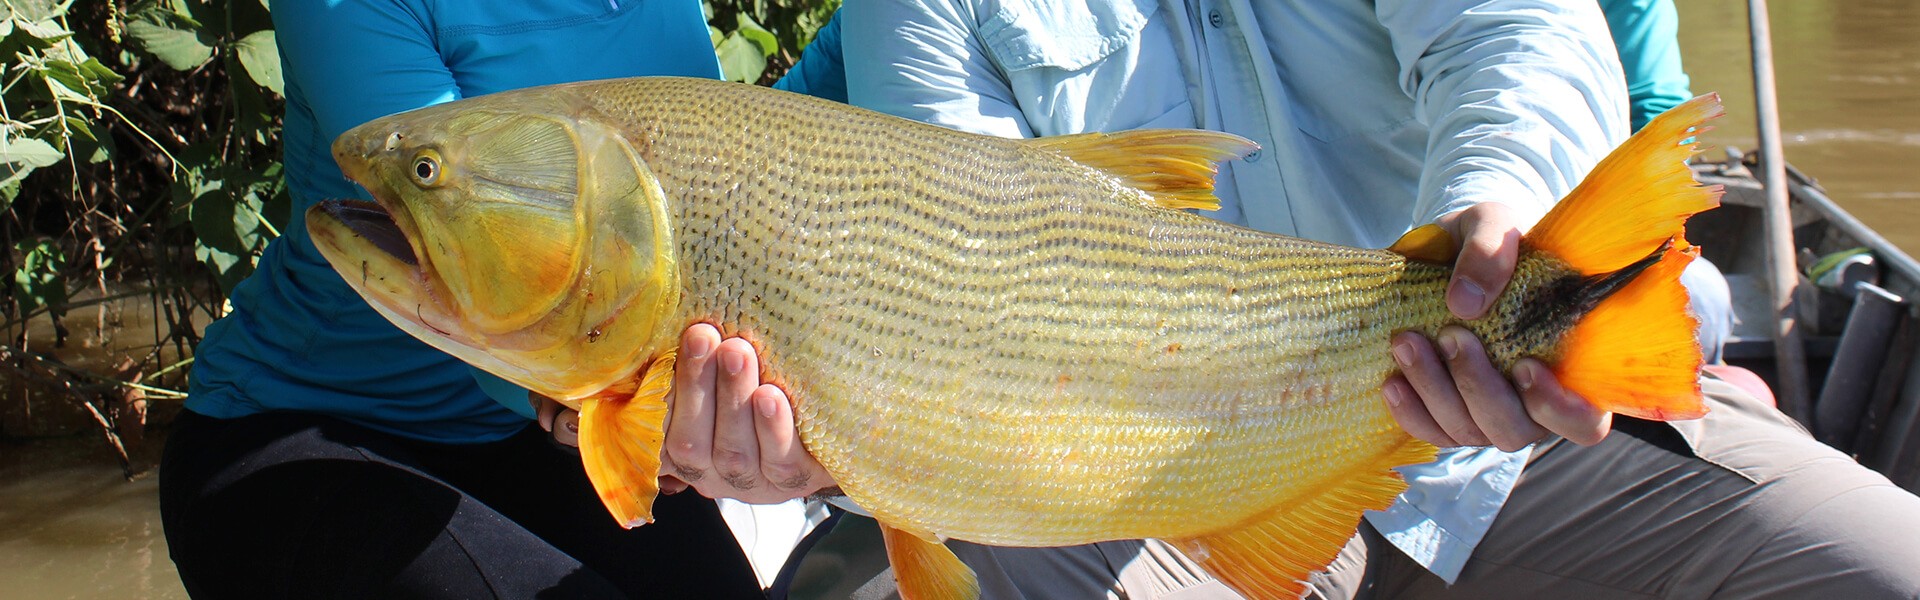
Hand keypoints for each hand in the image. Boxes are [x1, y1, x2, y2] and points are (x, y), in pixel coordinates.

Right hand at [660, 323, 834, 503]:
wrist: (830, 441)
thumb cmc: (764, 399)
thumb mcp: (722, 384)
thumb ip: (700, 364)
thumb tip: (684, 315)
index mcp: (684, 448)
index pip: (657, 429)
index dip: (658, 393)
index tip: (662, 348)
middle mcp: (711, 473)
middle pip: (691, 440)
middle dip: (696, 384)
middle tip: (702, 336)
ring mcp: (753, 482)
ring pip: (734, 449)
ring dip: (732, 398)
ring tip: (737, 352)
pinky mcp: (794, 482)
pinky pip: (780, 461)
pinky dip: (773, 428)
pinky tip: (771, 396)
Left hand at [1381, 203, 1610, 450]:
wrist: (1447, 250)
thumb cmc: (1490, 242)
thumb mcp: (1493, 224)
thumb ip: (1491, 250)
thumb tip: (1466, 303)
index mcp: (1570, 366)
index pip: (1586, 421)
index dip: (1561, 409)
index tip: (1526, 367)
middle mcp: (1532, 403)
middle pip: (1515, 430)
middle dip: (1479, 388)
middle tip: (1452, 335)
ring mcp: (1488, 414)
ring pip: (1468, 432)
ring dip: (1435, 391)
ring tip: (1406, 342)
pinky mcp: (1446, 414)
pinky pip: (1430, 432)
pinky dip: (1410, 412)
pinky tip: (1392, 380)